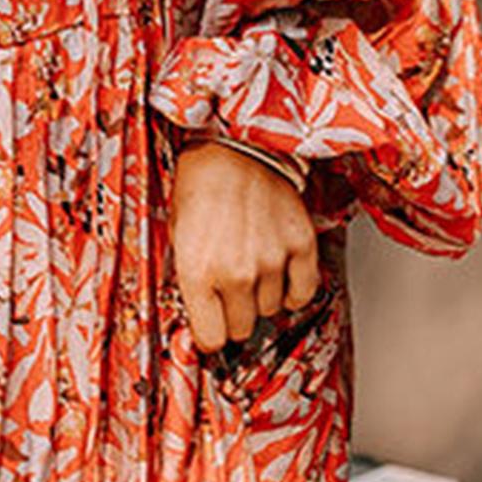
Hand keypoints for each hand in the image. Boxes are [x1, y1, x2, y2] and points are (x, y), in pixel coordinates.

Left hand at [169, 140, 319, 352]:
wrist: (236, 143)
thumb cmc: (201, 183)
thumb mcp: (177, 235)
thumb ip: (188, 280)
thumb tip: (199, 317)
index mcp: (197, 271)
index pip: (210, 338)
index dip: (209, 333)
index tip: (210, 325)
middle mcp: (235, 272)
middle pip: (241, 328)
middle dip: (233, 315)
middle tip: (229, 292)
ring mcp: (272, 260)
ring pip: (271, 310)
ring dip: (262, 297)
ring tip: (252, 268)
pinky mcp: (300, 244)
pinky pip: (303, 292)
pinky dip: (294, 291)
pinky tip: (282, 278)